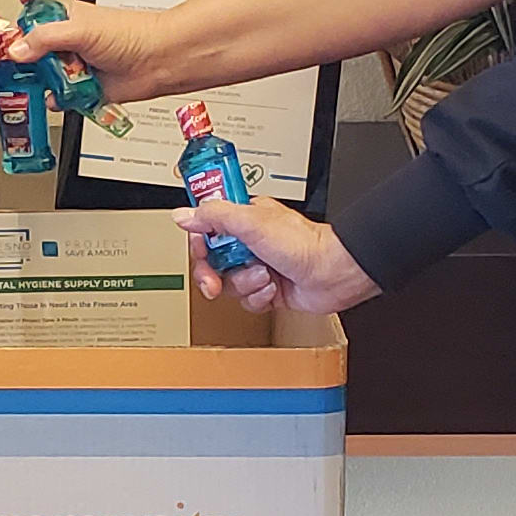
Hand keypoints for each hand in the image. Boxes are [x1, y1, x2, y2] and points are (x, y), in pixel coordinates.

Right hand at [12, 2, 188, 103]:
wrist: (159, 60)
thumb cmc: (130, 34)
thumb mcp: (81, 28)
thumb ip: (45, 39)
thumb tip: (17, 49)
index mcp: (58, 21)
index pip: (19, 33)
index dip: (0, 47)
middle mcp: (61, 44)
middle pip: (22, 60)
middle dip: (2, 76)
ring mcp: (70, 68)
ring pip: (36, 82)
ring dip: (22, 92)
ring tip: (6, 105)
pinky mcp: (80, 90)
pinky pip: (56, 99)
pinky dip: (50, 103)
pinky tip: (49, 103)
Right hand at [174, 193, 376, 314]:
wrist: (332, 273)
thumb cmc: (303, 243)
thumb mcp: (251, 222)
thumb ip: (214, 216)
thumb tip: (183, 214)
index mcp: (244, 219)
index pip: (206, 229)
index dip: (199, 243)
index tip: (201, 249)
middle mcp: (250, 243)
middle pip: (211, 262)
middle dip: (213, 274)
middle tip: (215, 280)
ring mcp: (258, 267)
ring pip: (229, 284)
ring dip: (245, 283)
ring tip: (265, 275)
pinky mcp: (269, 290)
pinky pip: (247, 301)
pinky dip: (260, 297)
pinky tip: (274, 289)